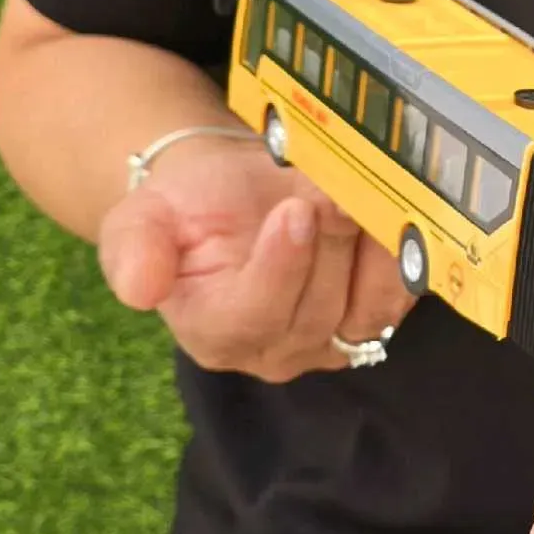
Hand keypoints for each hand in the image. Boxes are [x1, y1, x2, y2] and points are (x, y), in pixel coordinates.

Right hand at [95, 130, 414, 379]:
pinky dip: (400, 257)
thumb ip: (133, 252)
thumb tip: (137, 290)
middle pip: (317, 308)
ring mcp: (329, 341)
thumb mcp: (141, 219)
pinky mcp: (370, 319)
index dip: (280, 267)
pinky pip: (397, 298)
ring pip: (365, 308)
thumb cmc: (186, 208)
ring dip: (372, 250)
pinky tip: (394, 213)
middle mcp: (275, 350)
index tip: (295, 210)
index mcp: (214, 333)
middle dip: (331, 240)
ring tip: (366, 194)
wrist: (231, 195)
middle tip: (335, 183)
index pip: (254, 315)